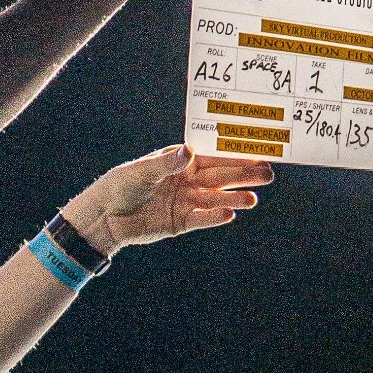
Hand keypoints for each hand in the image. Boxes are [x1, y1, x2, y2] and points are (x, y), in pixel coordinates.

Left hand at [61, 146, 271, 255]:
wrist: (105, 216)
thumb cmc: (120, 185)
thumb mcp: (142, 171)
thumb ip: (166, 163)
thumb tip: (189, 150)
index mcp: (178, 163)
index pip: (211, 157)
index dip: (233, 155)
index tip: (257, 151)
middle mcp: (186, 181)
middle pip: (219, 177)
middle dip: (243, 175)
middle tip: (267, 173)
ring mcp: (185, 202)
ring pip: (215, 198)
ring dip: (234, 198)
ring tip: (253, 199)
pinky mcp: (181, 222)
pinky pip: (202, 218)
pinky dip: (215, 216)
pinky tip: (230, 214)